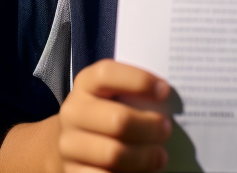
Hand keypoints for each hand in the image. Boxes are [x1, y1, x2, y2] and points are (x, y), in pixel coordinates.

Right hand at [57, 59, 172, 172]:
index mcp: (85, 84)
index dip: (138, 80)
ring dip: (145, 157)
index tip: (164, 90)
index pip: (107, 74)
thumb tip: (166, 98)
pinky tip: (141, 171)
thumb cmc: (106, 113)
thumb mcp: (114, 95)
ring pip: (114, 154)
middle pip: (117, 120)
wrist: (73, 143)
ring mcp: (69, 144)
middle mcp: (72, 112)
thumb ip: (135, 93)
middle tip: (166, 130)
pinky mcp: (73, 172)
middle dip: (150, 127)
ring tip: (160, 156)